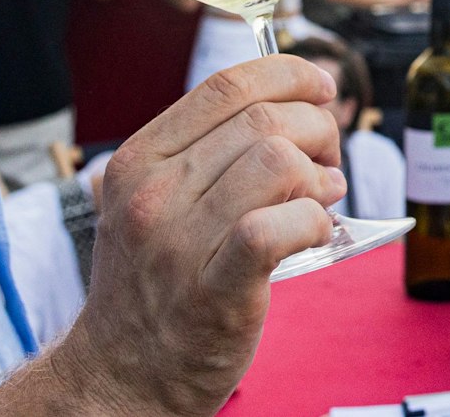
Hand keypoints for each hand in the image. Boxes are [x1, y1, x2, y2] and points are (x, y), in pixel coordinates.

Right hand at [51, 56, 346, 414]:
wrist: (123, 374)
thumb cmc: (155, 283)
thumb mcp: (153, 202)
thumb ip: (208, 151)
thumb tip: (295, 102)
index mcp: (138, 160)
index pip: (227, 86)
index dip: (289, 75)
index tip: (320, 87)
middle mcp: (152, 195)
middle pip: (263, 121)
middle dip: (317, 129)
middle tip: (327, 159)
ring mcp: (179, 243)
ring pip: (278, 163)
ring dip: (320, 175)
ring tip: (321, 198)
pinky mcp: (216, 290)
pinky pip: (280, 225)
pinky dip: (313, 220)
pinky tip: (314, 232)